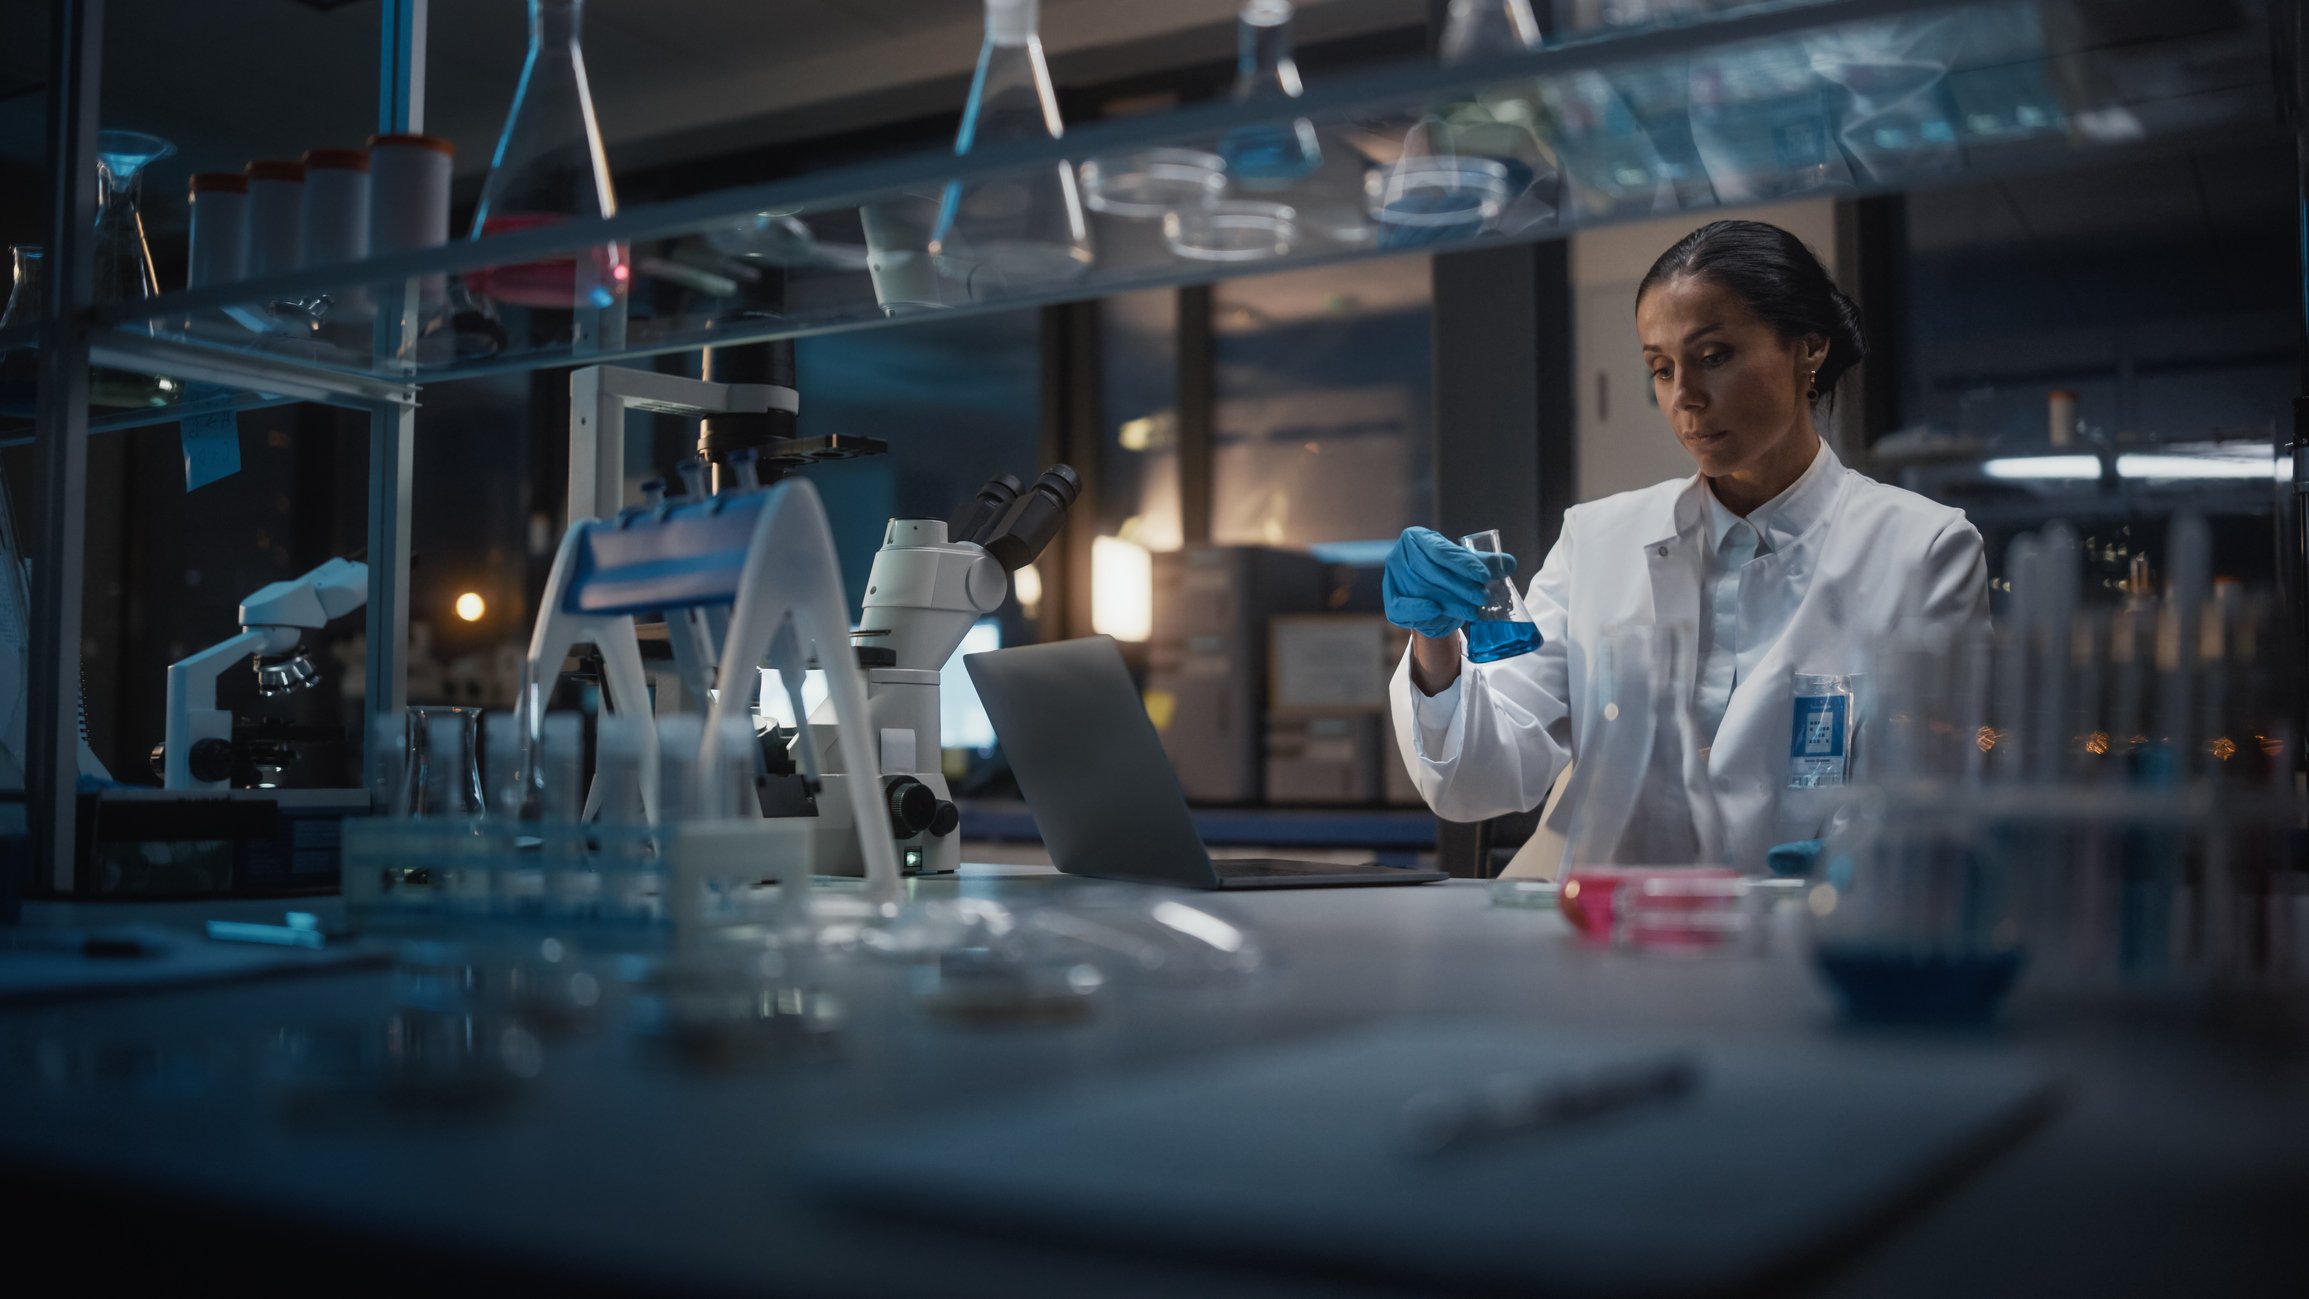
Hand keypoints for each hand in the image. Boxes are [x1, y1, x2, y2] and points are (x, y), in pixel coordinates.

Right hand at [1383, 527, 1515, 639]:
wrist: (1432, 601)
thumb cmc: (1449, 576)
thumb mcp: (1468, 567)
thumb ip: (1487, 563)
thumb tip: (1509, 563)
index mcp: (1417, 537)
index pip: (1440, 550)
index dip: (1463, 563)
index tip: (1485, 576)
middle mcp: (1399, 555)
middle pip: (1430, 571)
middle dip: (1459, 586)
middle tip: (1483, 597)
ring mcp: (1392, 577)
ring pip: (1421, 590)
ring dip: (1449, 601)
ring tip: (1472, 610)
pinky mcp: (1391, 600)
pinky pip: (1402, 606)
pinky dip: (1419, 609)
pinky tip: (1437, 611)